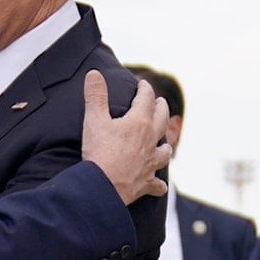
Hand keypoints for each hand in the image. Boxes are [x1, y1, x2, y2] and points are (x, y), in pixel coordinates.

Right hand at [81, 70, 170, 203]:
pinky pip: (157, 184)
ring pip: (165, 151)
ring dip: (165, 144)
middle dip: (161, 108)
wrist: (102, 186)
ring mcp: (150, 162)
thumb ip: (95, 95)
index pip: (146, 99)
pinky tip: (160, 185)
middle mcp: (150, 141)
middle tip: (160, 102)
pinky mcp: (146, 182)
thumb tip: (94, 73)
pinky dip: (159, 184)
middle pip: (162, 120)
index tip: (142, 84)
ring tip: (165, 141)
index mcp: (139, 123)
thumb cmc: (99, 152)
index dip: (145, 89)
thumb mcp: (94, 119)